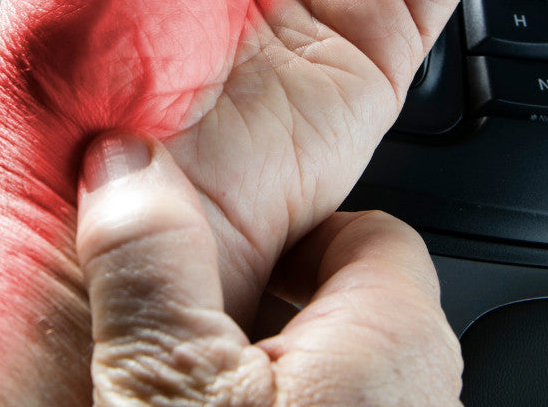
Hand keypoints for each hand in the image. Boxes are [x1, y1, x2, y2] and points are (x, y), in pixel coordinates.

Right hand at [77, 131, 463, 404]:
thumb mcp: (172, 380)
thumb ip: (149, 262)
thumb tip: (120, 165)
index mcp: (395, 339)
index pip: (371, 232)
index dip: (288, 229)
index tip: (220, 244)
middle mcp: (426, 393)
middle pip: (350, 303)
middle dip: (273, 304)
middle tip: (190, 327)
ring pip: (340, 373)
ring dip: (275, 370)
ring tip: (196, 389)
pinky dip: (288, 405)